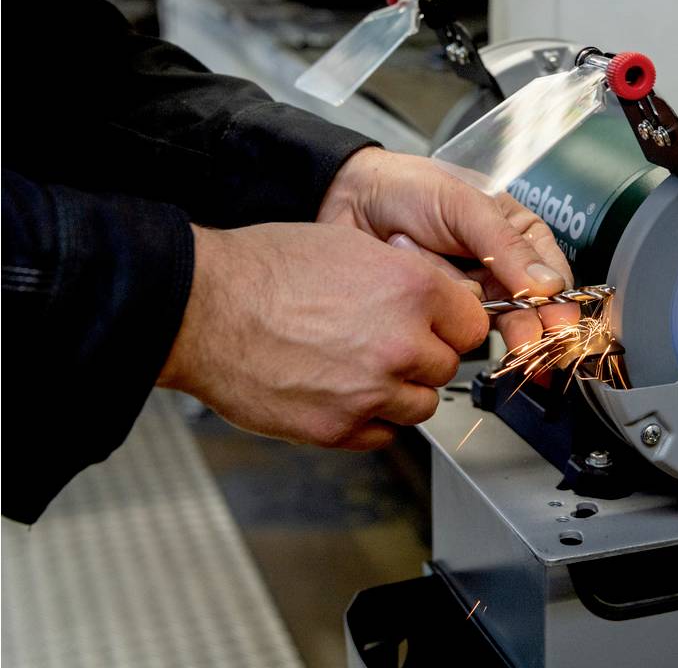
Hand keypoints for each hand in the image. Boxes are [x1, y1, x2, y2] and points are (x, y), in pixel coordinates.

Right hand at [159, 222, 488, 448]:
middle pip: (447, 367)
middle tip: (388, 345)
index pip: (472, 324)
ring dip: (399, 392)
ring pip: (420, 406)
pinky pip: (381, 435)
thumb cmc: (265, 270)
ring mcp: (370, 391)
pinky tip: (341, 393)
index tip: (438, 327)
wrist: (203, 308)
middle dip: (423, 358)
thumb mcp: (350, 245)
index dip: (451, 325)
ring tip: (361, 368)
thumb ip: (406, 276)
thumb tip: (440, 296)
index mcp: (412, 290)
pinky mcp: (337, 428)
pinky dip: (368, 420)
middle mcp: (400, 343)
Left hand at [318, 147, 578, 347]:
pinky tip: (414, 267)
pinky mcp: (437, 312)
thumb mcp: (464, 205)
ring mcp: (468, 293)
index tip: (558, 328)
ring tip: (427, 257)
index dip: (558, 305)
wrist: (348, 199)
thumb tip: (548, 286)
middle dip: (520, 324)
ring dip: (460, 296)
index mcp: (517, 234)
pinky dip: (432, 303)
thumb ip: (505, 245)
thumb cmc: (409, 188)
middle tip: (522, 343)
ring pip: (484, 318)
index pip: (552, 276)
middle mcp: (498, 268)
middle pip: (527, 311)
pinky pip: (448, 323)